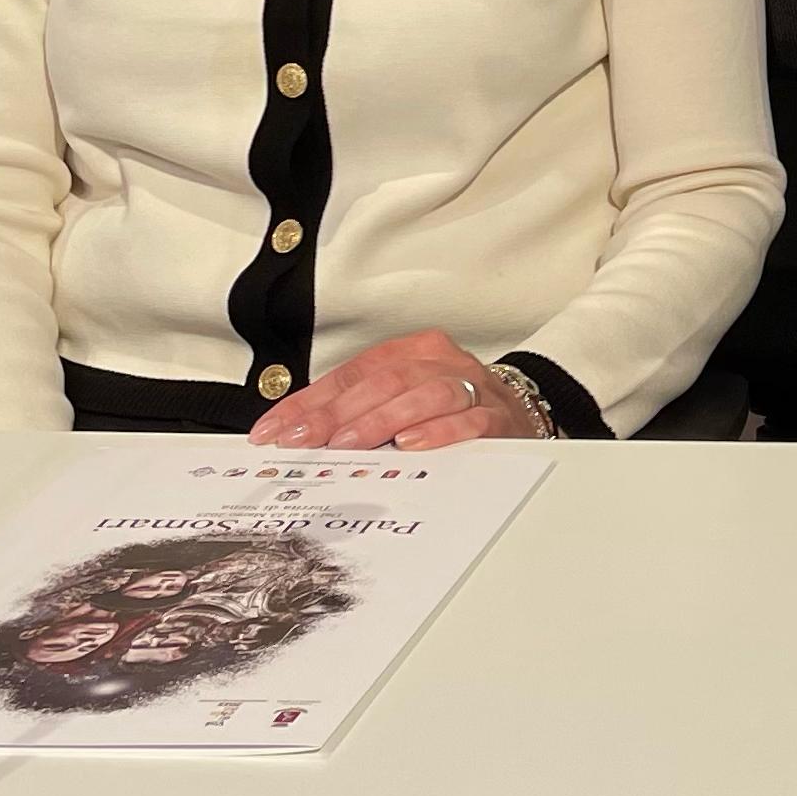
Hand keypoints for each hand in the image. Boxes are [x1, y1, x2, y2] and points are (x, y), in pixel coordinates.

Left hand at [248, 330, 543, 449]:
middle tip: (303, 440)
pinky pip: (467, 420)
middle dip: (337, 414)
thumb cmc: (451, 408)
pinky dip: (438, 431)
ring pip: (422, 394)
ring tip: (349, 444)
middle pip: (384, 381)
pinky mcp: (497, 417)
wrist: (521, 413)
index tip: (275, 431)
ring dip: (381, 420)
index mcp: (413, 351)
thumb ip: (358, 410)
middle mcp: (441, 363)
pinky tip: (411, 444)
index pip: (352, 373)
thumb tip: (296, 433)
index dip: (310, 403)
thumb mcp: (402, 398)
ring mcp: (471, 387)